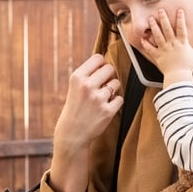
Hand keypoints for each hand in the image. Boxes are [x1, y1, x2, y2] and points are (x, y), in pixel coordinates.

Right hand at [49, 55, 123, 191]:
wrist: (72, 133)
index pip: (98, 58)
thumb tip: (108, 63)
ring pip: (116, 83)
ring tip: (103, 98)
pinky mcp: (107, 111)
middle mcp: (87, 86)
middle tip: (103, 85)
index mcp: (77, 77)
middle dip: (109, 76)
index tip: (100, 73)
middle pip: (110, 69)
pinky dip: (115, 102)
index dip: (102, 65)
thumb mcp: (75, 87)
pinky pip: (120, 99)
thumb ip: (89, 75)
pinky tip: (106, 107)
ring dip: (113, 90)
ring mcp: (98, 99)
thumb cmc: (75, 108)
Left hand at [140, 9, 192, 85]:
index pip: (182, 28)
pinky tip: (142, 38)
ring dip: (154, 27)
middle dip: (164, 18)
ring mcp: (164, 49)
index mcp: (182, 43)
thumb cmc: (188, 67)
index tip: (179, 10)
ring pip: (158, 36)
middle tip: (160, 10)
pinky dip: (146, 44)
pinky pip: (150, 49)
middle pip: (167, 29)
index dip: (181, 19)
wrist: (179, 77)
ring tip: (150, 19)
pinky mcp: (158, 56)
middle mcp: (172, 44)